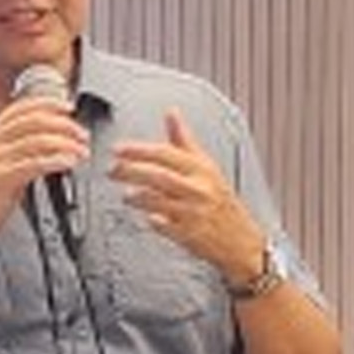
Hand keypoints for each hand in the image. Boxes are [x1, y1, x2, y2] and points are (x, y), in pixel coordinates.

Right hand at [0, 98, 88, 263]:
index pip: (20, 108)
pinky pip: (33, 163)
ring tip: (82, 151)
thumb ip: (16, 148)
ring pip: (36, 140)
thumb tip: (49, 139)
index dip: (48, 104)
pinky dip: (56, 160)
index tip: (69, 107)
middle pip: (33, 121)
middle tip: (82, 135)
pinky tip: (69, 163)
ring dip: (66, 143)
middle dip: (64, 125)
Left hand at [110, 109, 263, 282]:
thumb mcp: (207, 166)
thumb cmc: (221, 201)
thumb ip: (184, 141)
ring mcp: (195, 213)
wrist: (241, 239)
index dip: (138, 150)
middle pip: (159, 176)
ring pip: (159, 201)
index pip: (165, 154)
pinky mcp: (190, 235)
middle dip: (131, 171)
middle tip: (112, 169)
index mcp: (202, 169)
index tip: (117, 149)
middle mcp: (199, 189)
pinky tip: (146, 216)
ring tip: (126, 195)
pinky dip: (153, 220)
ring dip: (137, 196)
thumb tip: (171, 114)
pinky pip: (165, 226)